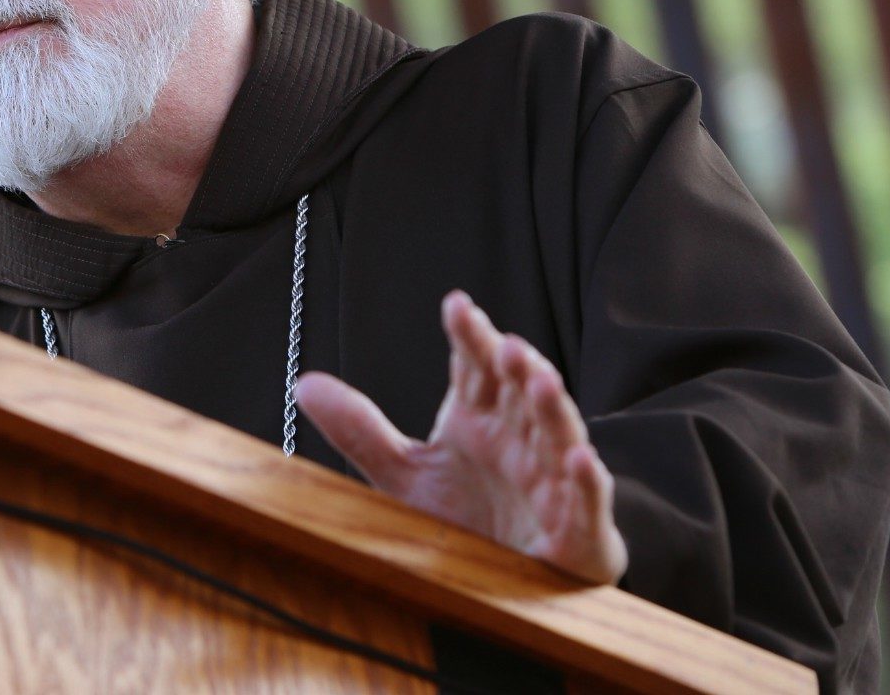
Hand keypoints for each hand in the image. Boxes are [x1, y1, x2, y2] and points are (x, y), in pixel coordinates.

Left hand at [295, 290, 627, 584]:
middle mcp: (520, 441)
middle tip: (504, 343)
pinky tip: (579, 460)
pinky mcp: (578, 529)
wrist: (512, 583)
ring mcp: (553, 482)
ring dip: (552, 407)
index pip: (477, 368)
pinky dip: (584, 482)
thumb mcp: (404, 474)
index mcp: (481, 420)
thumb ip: (361, 431)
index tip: (455, 306)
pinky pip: (585, 502)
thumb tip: (305, 384)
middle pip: (522, 392)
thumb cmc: (468, 518)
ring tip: (539, 380)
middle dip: (517, 366)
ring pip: (558, 435)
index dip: (470, 336)